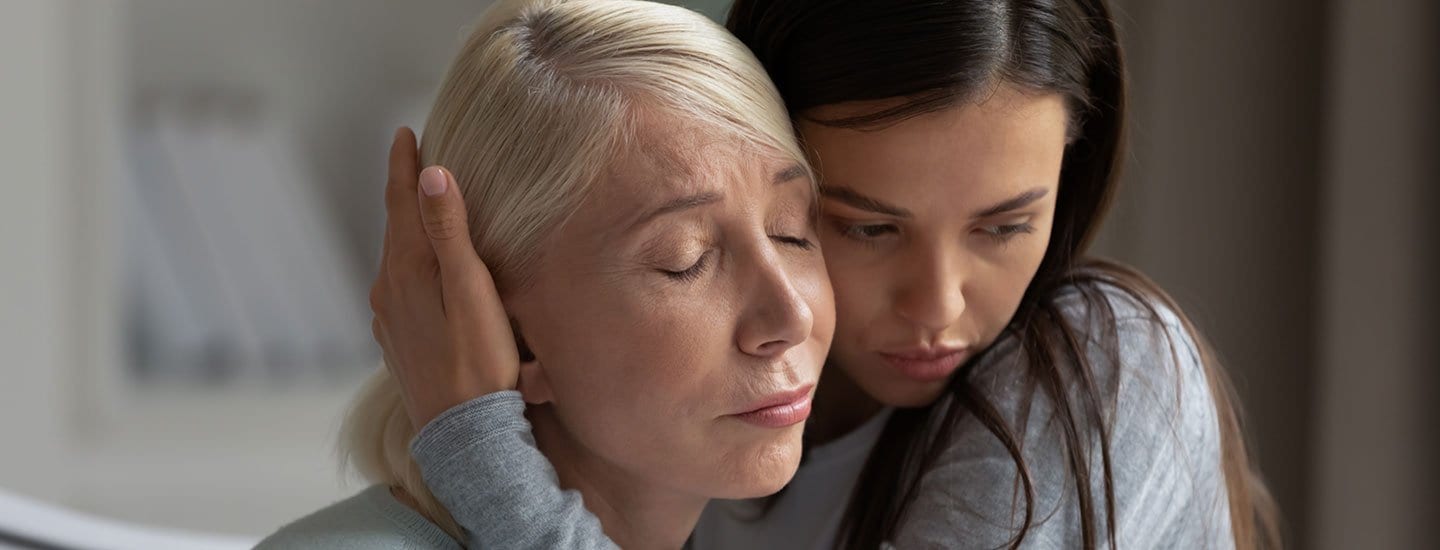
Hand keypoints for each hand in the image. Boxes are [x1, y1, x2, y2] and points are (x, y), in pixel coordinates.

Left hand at [369, 127, 520, 429]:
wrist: (462, 433)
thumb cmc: (479, 361)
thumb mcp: (472, 291)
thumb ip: (450, 232)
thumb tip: (431, 175)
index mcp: (407, 270)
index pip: (401, 202)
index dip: (404, 166)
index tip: (405, 133)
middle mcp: (388, 290)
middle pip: (395, 227)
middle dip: (404, 192)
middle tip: (413, 159)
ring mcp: (388, 318)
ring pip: (396, 259)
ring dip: (407, 229)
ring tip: (421, 209)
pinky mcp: (396, 340)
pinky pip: (399, 287)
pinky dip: (410, 264)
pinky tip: (423, 271)